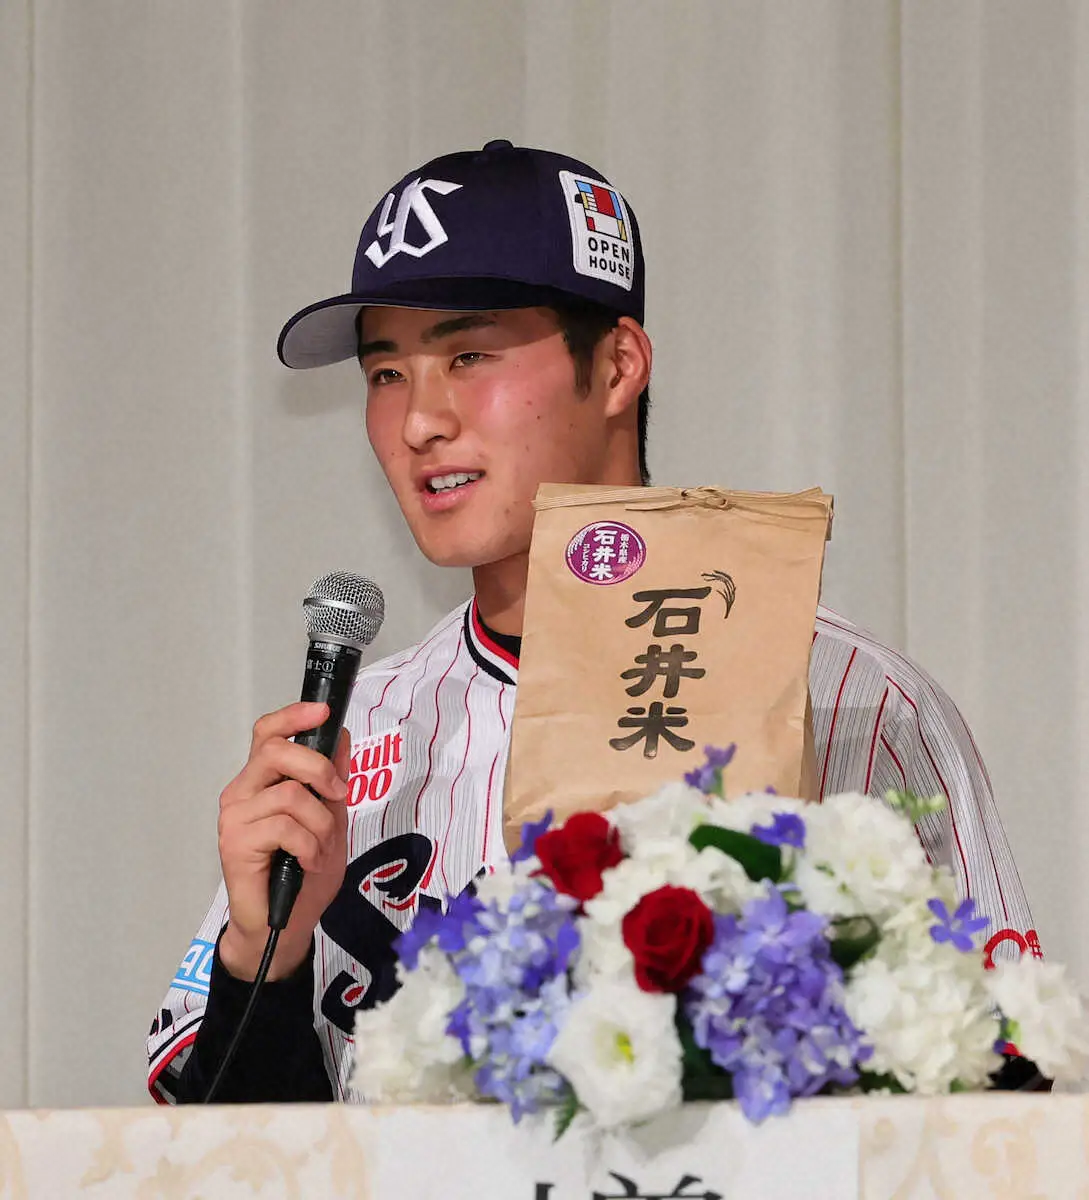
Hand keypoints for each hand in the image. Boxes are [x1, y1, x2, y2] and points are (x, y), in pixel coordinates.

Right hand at [217, 701, 349, 980]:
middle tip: (337, 796)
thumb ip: (332, 781)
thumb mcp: (331, 820)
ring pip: (291, 795)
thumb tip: (341, 738)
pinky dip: (310, 846)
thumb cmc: (303, 874)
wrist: (283, 925)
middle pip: (278, 751)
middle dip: (318, 769)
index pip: (268, 733)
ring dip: (320, 825)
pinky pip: (286, 827)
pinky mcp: (235, 843)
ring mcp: (235, 817)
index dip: (293, 716)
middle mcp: (243, 792)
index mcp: (263, 782)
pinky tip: (307, 863)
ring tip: (320, 850)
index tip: (323, 711)